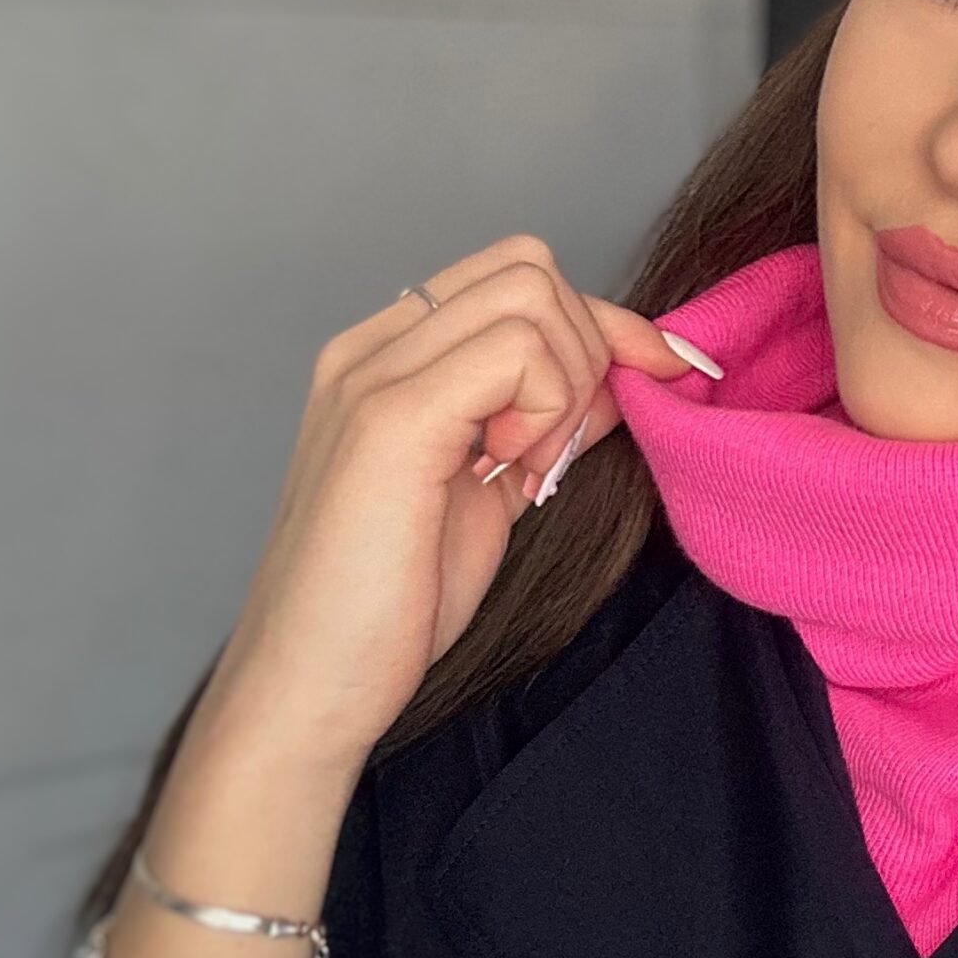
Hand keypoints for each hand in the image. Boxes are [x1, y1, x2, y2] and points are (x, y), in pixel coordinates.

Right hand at [196, 233, 700, 773]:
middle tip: (555, 450)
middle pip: (529, 266)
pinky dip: (546, 406)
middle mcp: (367, 350)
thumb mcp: (492, 491)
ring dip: (565, 379)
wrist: (308, 692)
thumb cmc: (387, 605)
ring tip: (526, 467)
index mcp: (382, 358)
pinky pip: (516, 351)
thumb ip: (546, 422)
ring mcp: (372, 377)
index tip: (649, 379)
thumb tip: (626, 371)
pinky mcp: (391, 420)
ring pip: (531, 294)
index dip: (598, 321)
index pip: (513, 274)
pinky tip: (511, 474)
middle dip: (584, 347)